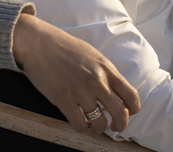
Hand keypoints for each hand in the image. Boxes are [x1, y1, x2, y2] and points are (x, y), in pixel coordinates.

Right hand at [12, 14, 140, 134]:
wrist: (39, 43)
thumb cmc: (64, 47)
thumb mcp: (92, 55)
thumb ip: (105, 72)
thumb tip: (114, 90)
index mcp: (106, 69)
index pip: (131, 95)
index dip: (133, 109)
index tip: (128, 113)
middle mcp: (97, 82)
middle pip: (120, 113)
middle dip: (120, 125)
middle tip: (114, 127)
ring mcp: (81, 92)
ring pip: (99, 123)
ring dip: (98, 128)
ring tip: (94, 126)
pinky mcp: (64, 100)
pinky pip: (80, 125)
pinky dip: (82, 128)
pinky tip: (79, 122)